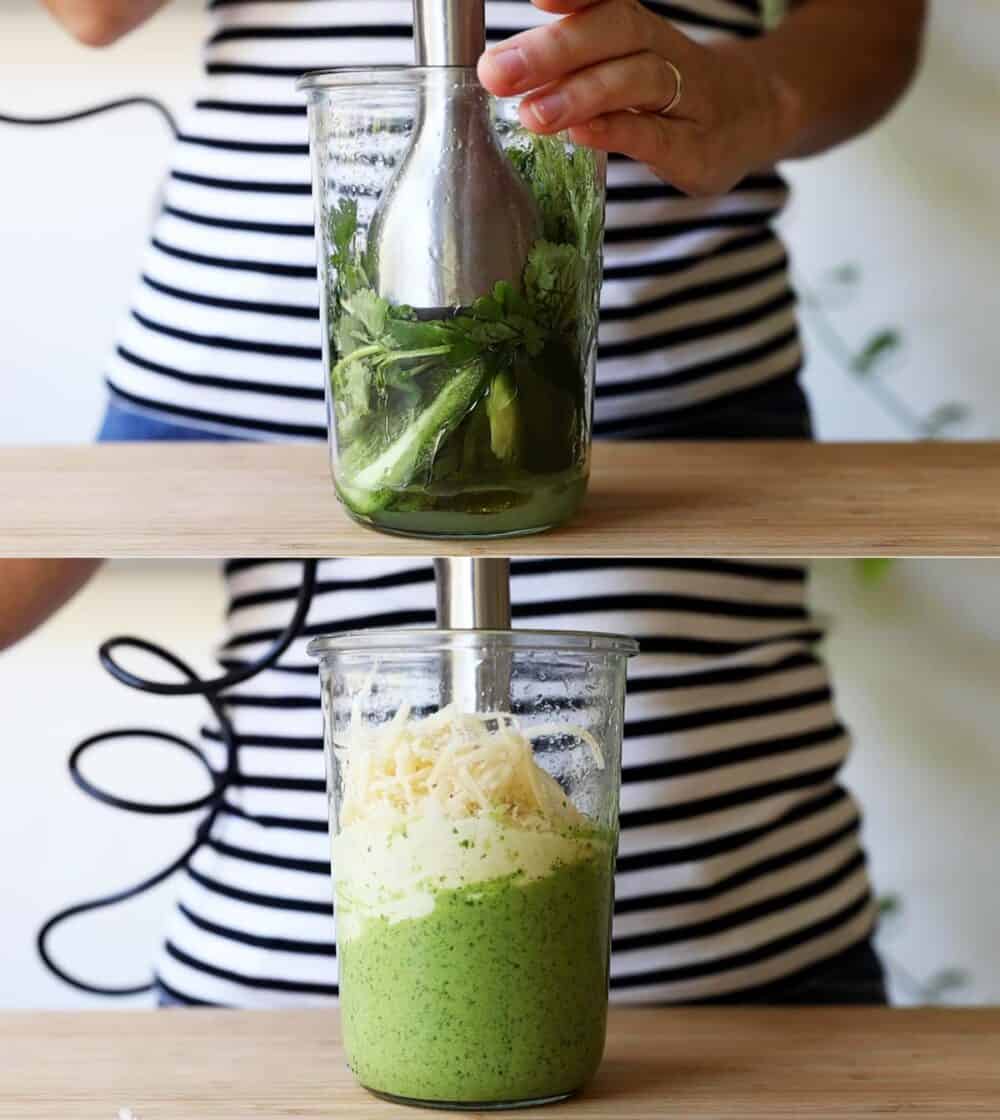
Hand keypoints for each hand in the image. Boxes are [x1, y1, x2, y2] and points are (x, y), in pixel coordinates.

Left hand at [478, 0, 790, 197]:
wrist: (755, 118)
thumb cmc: (670, 94)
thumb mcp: (626, 65)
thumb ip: (574, 62)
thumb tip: (504, 66)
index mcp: (641, 31)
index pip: (608, 1)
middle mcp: (667, 54)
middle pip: (616, 33)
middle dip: (553, 49)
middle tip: (497, 71)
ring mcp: (688, 101)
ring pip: (637, 81)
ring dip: (579, 93)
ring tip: (531, 112)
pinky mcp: (697, 150)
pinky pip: (657, 136)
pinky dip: (616, 132)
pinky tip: (580, 134)